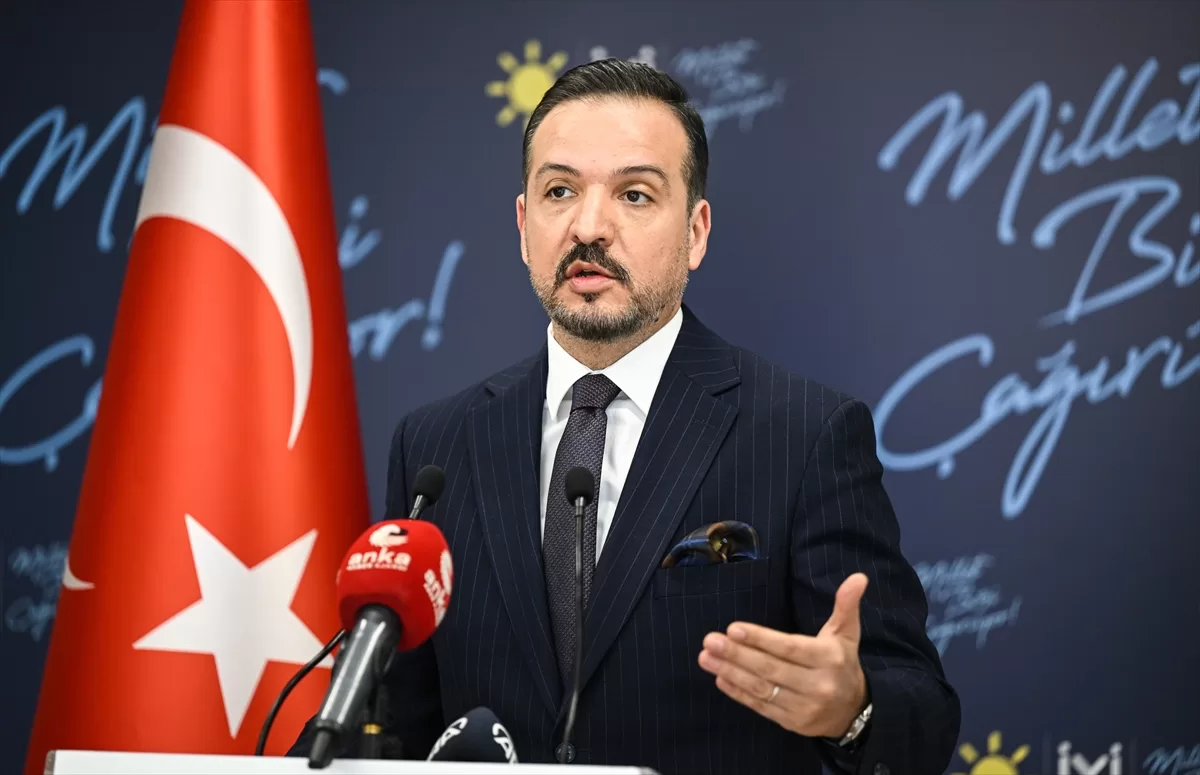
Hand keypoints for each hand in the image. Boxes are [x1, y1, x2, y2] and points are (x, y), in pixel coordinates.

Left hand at [697, 573, 868, 738]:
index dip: (761, 639)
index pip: (789, 648)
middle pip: (771, 668)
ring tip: (706, 658)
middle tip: (710, 641)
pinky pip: (761, 707)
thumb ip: (846, 605)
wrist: (854, 711)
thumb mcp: (846, 633)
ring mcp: (804, 707)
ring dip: (731, 672)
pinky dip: (738, 694)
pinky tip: (720, 678)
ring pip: (762, 689)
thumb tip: (858, 577)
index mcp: (829, 659)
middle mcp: (818, 685)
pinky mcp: (792, 723)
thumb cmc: (841, 663)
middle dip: (737, 654)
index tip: (733, 628)